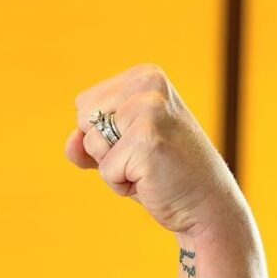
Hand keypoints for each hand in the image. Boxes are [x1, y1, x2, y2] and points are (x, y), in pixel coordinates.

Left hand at [65, 63, 247, 236]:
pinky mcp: (147, 139)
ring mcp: (150, 109)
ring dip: (111, 167)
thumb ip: (87, 141)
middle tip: (141, 156)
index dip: (100, 134)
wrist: (204, 201)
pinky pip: (105, 169)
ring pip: (91, 143)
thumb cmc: (159, 173)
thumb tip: (71, 142)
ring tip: (146, 167)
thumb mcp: (118, 148)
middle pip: (82, 119)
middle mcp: (148, 84)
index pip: (83, 104)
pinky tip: (150, 179)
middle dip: (102, 148)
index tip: (136, 141)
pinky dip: (121, 184)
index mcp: (143, 76)